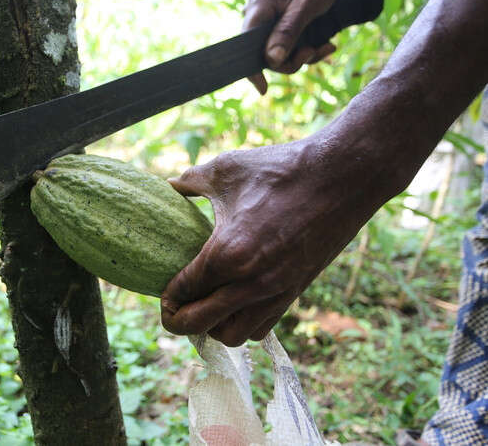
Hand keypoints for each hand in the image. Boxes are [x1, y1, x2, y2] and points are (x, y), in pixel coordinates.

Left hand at [160, 137, 380, 345]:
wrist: (343, 176)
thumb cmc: (281, 170)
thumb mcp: (226, 169)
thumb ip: (190, 181)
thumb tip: (169, 184)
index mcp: (227, 253)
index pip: (184, 292)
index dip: (166, 297)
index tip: (162, 293)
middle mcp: (250, 282)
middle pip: (200, 325)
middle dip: (178, 322)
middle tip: (172, 311)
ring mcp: (276, 291)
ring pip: (233, 335)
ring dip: (212, 328)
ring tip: (205, 308)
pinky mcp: (295, 292)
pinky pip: (262, 326)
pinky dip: (243, 323)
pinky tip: (236, 303)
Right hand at [243, 0, 337, 93]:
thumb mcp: (309, 4)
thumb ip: (289, 30)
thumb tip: (272, 60)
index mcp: (260, 6)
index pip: (247, 43)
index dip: (253, 68)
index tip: (262, 88)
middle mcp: (257, 14)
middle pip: (264, 52)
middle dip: (291, 59)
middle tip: (314, 52)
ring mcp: (266, 20)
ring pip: (277, 52)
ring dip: (303, 56)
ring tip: (326, 46)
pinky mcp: (276, 25)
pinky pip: (285, 46)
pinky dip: (304, 50)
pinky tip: (323, 44)